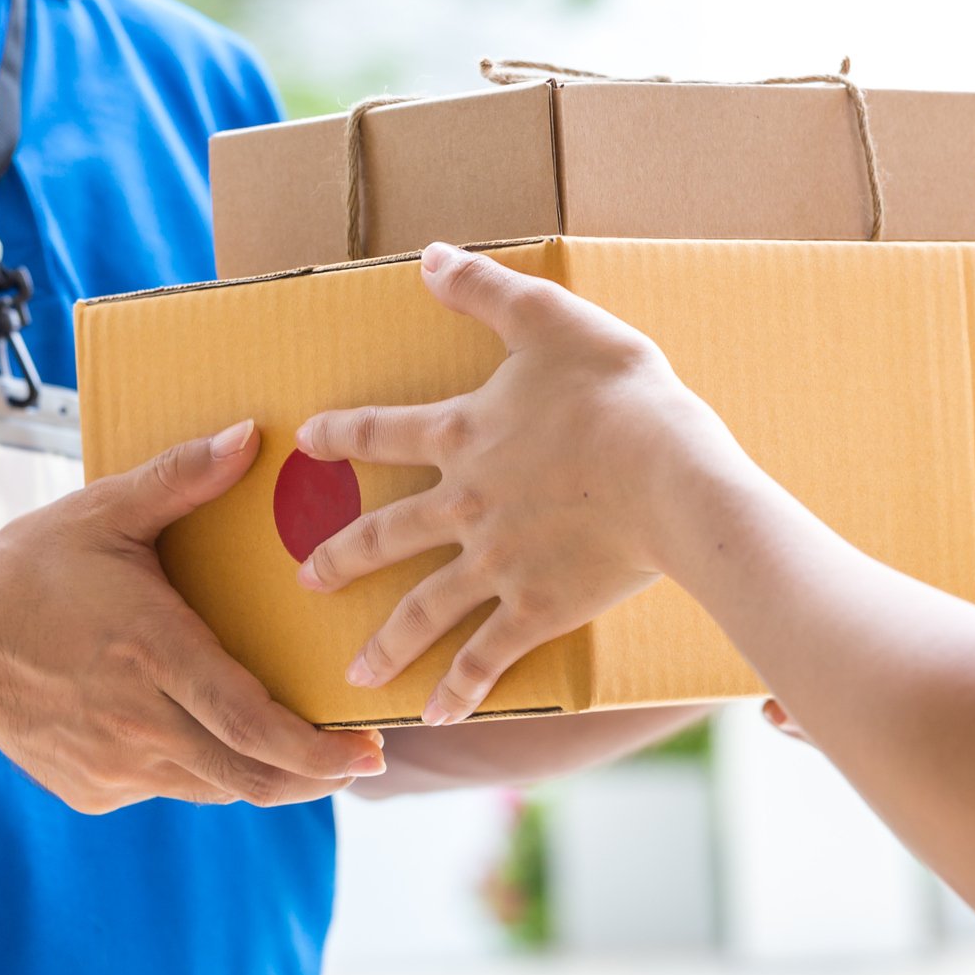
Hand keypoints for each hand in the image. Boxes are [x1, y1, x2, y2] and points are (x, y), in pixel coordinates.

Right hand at [0, 421, 385, 811]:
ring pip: (215, 787)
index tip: (367, 753)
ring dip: (262, 774)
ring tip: (297, 748)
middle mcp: (140, 723)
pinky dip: (199, 767)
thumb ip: (181, 478)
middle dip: (314, 776)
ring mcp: (115, 765)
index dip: (316, 751)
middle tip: (357, 761)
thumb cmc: (28, 570)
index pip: (252, 725)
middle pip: (249, 777)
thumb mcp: (104, 513)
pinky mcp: (94, 790)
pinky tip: (202, 732)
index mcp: (155, 654)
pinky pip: (167, 785)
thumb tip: (253, 435)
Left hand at [294, 242, 748, 724]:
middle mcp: (463, 505)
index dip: (340, 435)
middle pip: (385, 535)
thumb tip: (428, 257)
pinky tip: (436, 717)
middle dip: (342, 558)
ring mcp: (495, 564)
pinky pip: (486, 658)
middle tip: (307, 580)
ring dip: (386, 642)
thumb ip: (485, 290)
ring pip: (423, 608)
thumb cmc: (618, 393)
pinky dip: (461, 690)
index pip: (381, 432)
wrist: (669, 477)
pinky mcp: (536, 610)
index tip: (305, 443)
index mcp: (462, 434)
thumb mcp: (550, 319)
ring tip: (354, 674)